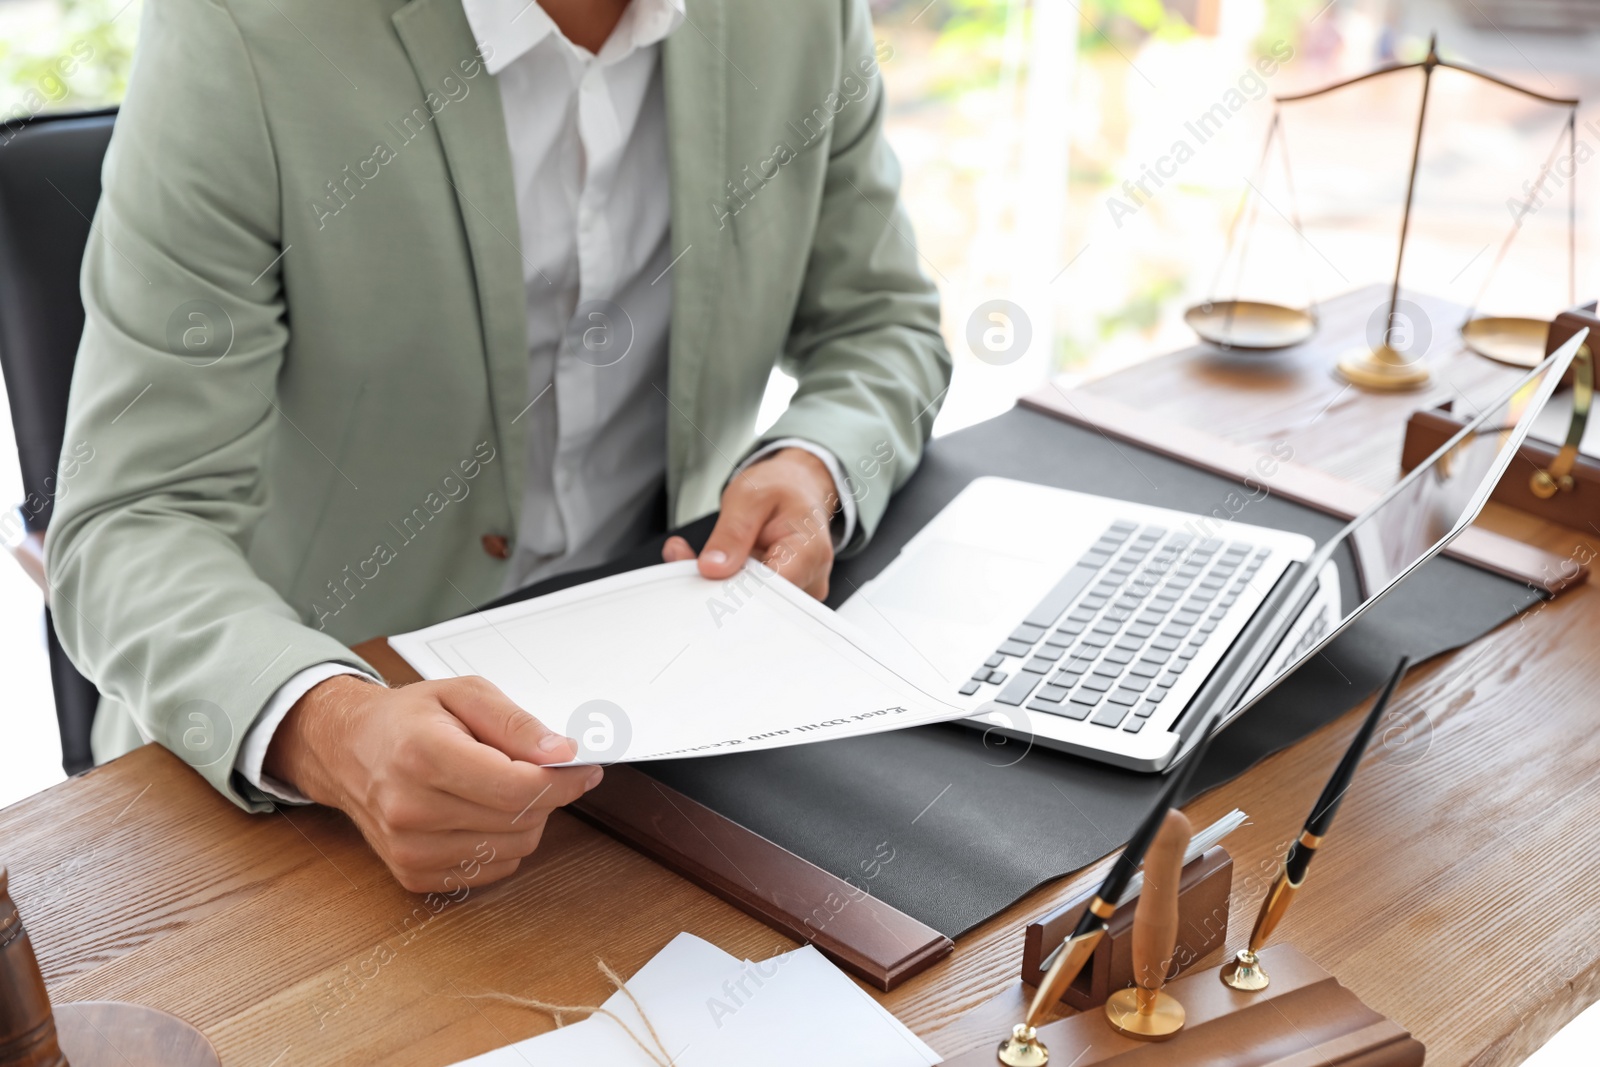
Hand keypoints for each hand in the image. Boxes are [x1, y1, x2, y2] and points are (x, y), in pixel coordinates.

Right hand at [264, 674, 601, 892]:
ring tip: (500, 786)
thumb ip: (517, 723)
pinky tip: (481, 812)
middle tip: (538, 768)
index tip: (585, 768)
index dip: (563, 781)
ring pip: (513, 848)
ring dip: (525, 819)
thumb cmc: (407, 719)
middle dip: (544, 793)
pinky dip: (502, 841)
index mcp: (423, 756)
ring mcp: (409, 848)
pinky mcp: (413, 874)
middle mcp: (411, 809)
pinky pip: (492, 868)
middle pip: (520, 820)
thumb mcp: (465, 694)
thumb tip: (562, 753)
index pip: (517, 788)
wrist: (349, 749)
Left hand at [662, 447, 837, 599]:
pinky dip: (731, 584)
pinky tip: (724, 564)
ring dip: (723, 584)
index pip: (771, 592)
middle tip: (693, 558)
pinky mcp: (785, 596)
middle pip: (760, 604)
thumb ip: (731, 534)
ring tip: (716, 554)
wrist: (797, 487)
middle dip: (720, 585)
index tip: (707, 574)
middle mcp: (810, 578)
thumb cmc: (780, 488)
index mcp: (809, 551)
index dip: (734, 591)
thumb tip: (712, 568)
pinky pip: (753, 600)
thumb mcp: (748, 497)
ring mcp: (799, 590)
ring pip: (752, 605)